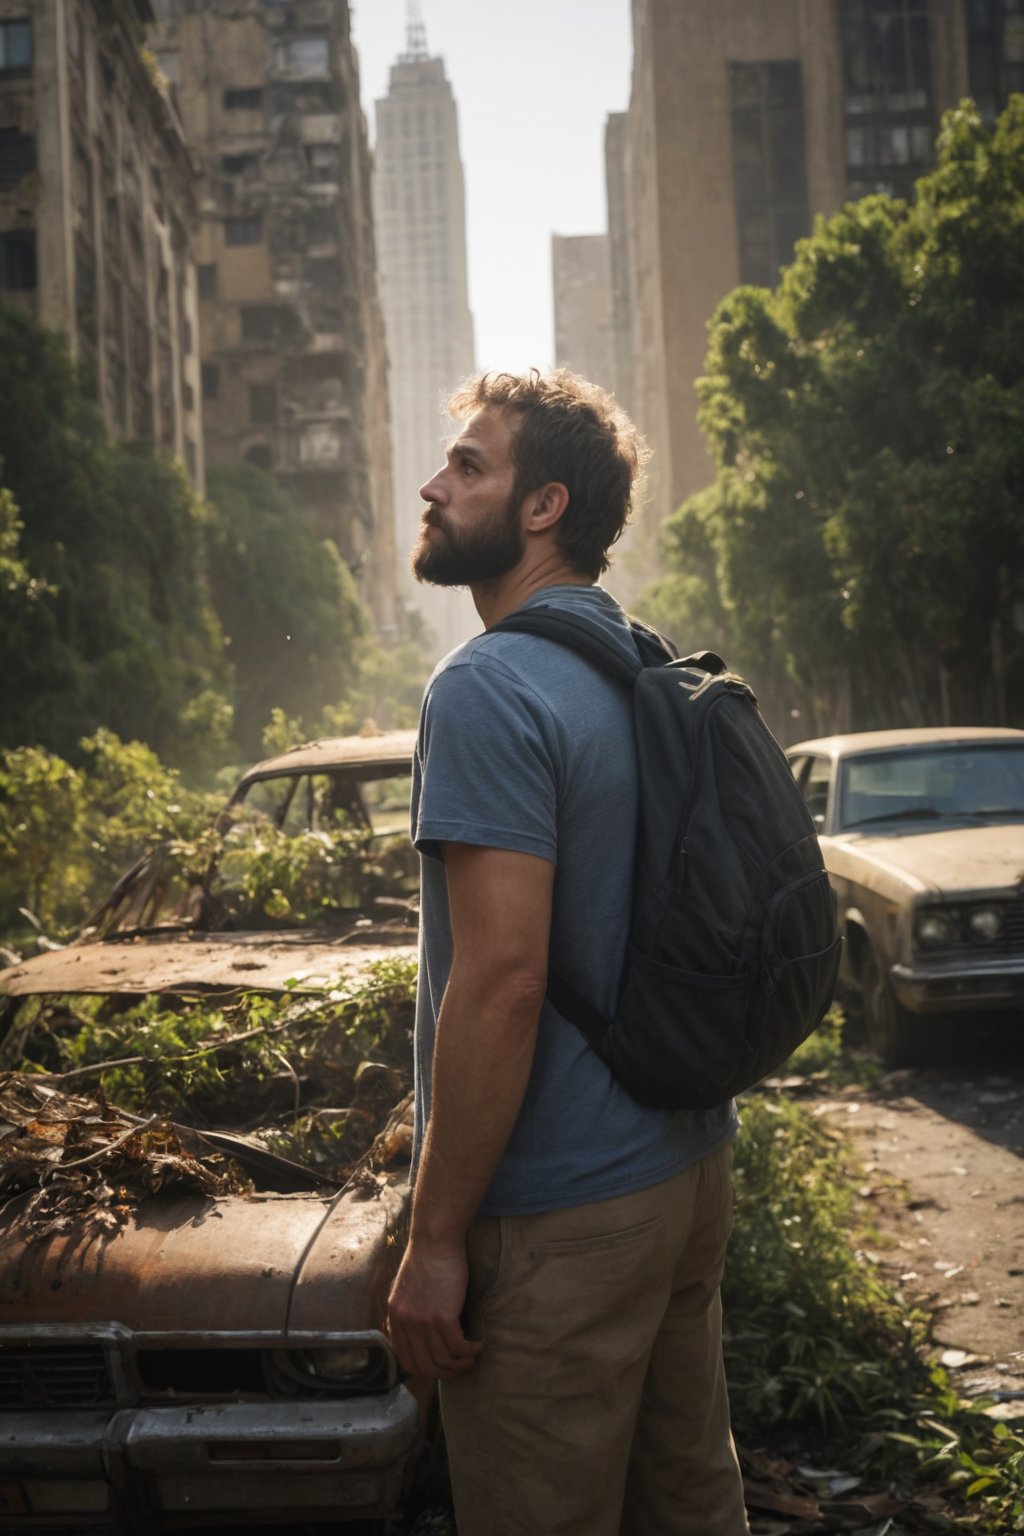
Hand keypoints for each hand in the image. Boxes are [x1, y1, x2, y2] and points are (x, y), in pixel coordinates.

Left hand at [387, 1239, 483, 1379]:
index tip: (441, 1365)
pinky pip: (459, 1347)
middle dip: (446, 1373)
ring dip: (462, 1363)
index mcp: (396, 1318)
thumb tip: (421, 1335)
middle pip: (426, 1367)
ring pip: (444, 1360)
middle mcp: (406, 1323)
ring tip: (472, 1355)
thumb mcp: (406, 1290)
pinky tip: (477, 1344)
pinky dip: (470, 1350)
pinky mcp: (443, 1316)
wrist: (435, 1240)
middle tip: (460, 1365)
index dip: (426, 1369)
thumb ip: (408, 1313)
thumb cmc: (426, 1259)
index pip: (406, 1361)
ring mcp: (423, 1322)